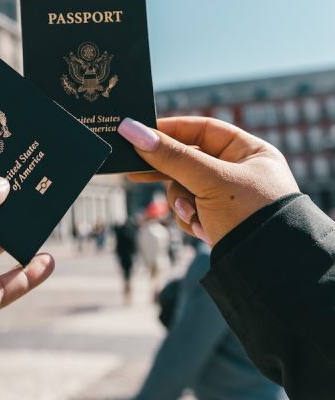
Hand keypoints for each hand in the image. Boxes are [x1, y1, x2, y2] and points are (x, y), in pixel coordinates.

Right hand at [118, 117, 298, 245]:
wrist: (269, 269)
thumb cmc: (250, 214)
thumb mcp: (209, 180)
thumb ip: (171, 156)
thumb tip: (132, 130)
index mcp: (249, 152)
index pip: (203, 130)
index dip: (171, 130)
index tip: (140, 133)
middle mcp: (240, 171)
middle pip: (189, 161)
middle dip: (170, 174)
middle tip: (135, 172)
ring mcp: (228, 197)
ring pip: (184, 188)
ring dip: (182, 203)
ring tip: (193, 215)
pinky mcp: (219, 220)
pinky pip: (190, 210)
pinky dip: (191, 219)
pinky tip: (203, 230)